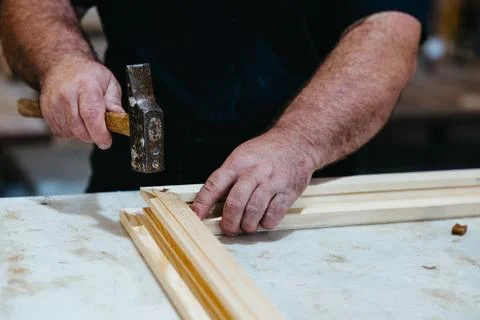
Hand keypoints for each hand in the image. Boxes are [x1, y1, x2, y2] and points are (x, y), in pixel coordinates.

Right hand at [39, 57, 123, 148]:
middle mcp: (66, 95)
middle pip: (80, 128)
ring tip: (88, 121)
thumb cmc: (88, 75)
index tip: (106, 141)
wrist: (61, 65)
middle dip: (93, 136)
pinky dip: (72, 132)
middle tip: (101, 131)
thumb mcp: (109, 82)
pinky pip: (62, 132)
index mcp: (86, 86)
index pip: (91, 115)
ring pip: (71, 133)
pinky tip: (77, 120)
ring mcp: (53, 104)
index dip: (100, 133)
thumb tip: (119, 117)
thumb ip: (114, 101)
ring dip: (83, 134)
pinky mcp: (46, 113)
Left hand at [191, 128, 318, 235]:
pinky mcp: (288, 192)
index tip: (196, 216)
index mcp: (238, 162)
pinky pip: (273, 216)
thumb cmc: (267, 151)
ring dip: (247, 226)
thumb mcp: (242, 156)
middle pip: (235, 203)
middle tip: (229, 229)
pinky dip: (265, 223)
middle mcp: (254, 172)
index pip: (215, 184)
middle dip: (229, 223)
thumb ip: (228, 177)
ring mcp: (272, 182)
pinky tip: (263, 219)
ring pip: (253, 213)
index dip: (203, 203)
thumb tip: (209, 202)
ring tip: (246, 226)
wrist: (297, 142)